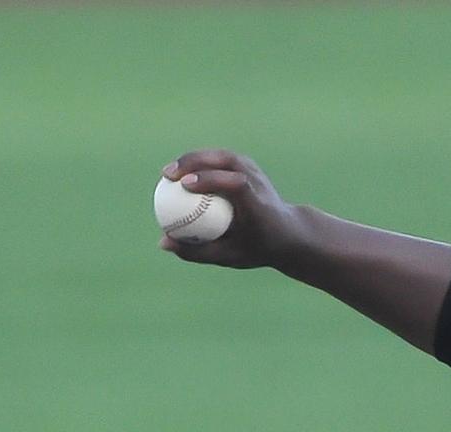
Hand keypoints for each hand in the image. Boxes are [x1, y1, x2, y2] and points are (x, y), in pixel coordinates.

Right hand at [157, 150, 309, 268]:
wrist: (288, 233)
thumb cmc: (257, 248)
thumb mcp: (228, 257)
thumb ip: (196, 252)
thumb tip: (162, 242)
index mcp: (258, 205)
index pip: (237, 183)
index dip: (211, 179)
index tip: (185, 184)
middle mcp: (258, 183)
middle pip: (227, 161)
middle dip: (194, 162)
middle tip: (168, 175)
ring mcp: (256, 172)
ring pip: (222, 155)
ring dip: (194, 158)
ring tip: (169, 172)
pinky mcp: (249, 167)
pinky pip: (220, 160)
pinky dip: (200, 162)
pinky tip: (181, 172)